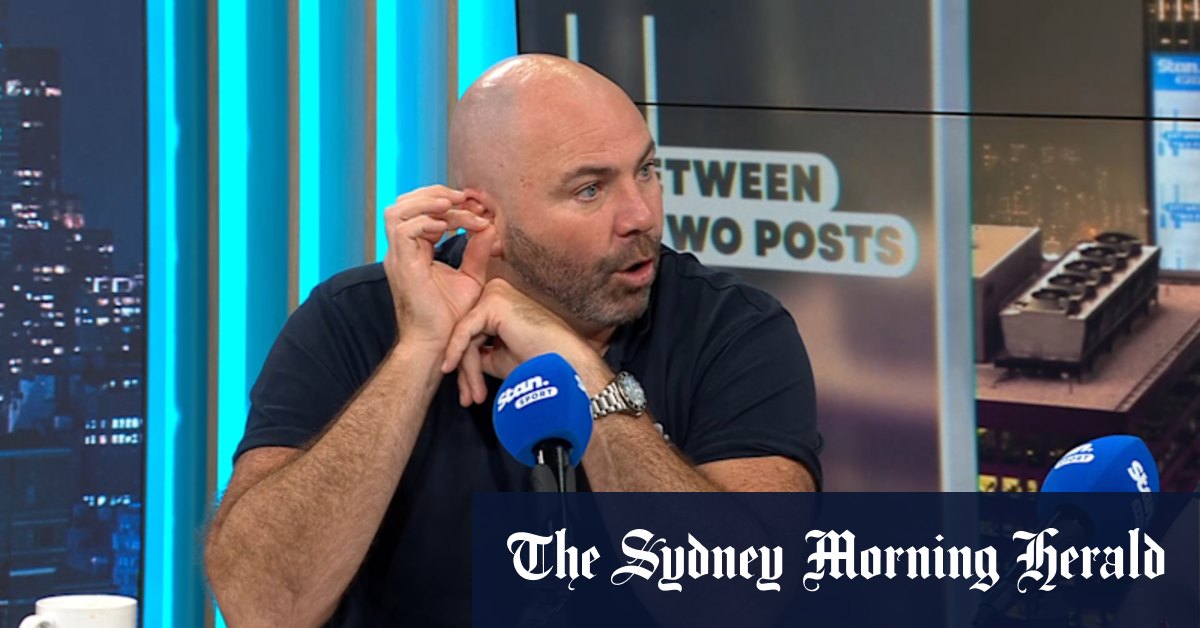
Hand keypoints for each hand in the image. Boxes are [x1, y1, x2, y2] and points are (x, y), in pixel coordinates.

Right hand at [383, 185, 496, 350]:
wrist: (436, 344)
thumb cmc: (450, 318)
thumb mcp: (470, 278)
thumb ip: (477, 251)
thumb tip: (489, 226)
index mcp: (413, 251)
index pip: (421, 212)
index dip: (447, 203)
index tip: (476, 208)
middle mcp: (401, 251)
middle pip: (405, 203)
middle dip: (435, 194)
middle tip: (464, 199)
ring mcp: (398, 257)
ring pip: (399, 211)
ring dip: (428, 202)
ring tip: (455, 205)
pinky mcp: (402, 265)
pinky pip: (404, 229)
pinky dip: (426, 220)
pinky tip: (450, 225)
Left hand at [440, 279, 600, 406]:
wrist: (564, 365)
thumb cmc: (540, 362)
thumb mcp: (500, 357)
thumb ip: (480, 352)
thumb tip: (459, 359)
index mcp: (503, 303)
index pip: (477, 332)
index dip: (469, 363)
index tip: (469, 391)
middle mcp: (499, 292)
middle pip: (470, 333)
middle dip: (466, 368)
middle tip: (468, 397)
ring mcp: (497, 294)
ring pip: (466, 334)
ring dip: (467, 368)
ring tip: (472, 395)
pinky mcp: (493, 302)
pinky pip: (465, 330)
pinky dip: (457, 351)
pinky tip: (450, 367)